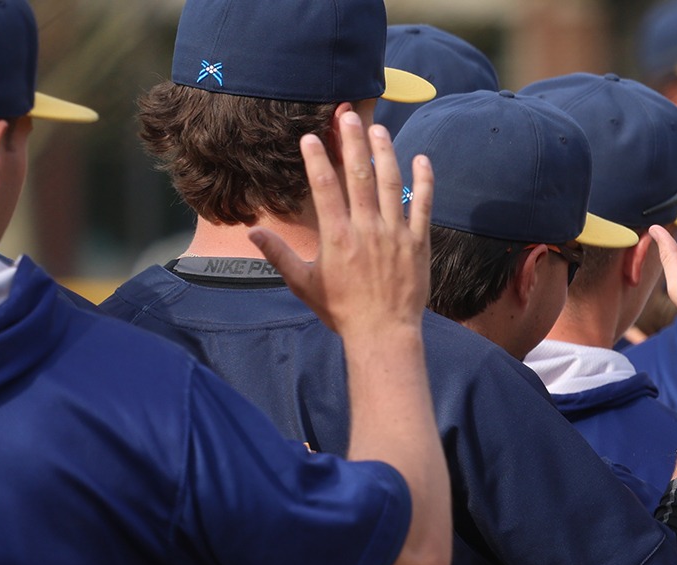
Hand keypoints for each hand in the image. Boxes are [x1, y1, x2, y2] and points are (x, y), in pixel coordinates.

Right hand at [253, 112, 429, 339]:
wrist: (384, 334)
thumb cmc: (342, 311)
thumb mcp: (304, 284)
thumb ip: (279, 255)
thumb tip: (252, 232)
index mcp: (337, 237)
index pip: (325, 188)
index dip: (317, 159)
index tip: (311, 136)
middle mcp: (367, 230)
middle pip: (359, 176)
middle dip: (353, 143)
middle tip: (348, 116)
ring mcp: (395, 235)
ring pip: (392, 184)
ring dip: (385, 154)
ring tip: (379, 129)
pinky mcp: (418, 244)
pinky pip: (424, 206)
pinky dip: (424, 182)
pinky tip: (422, 160)